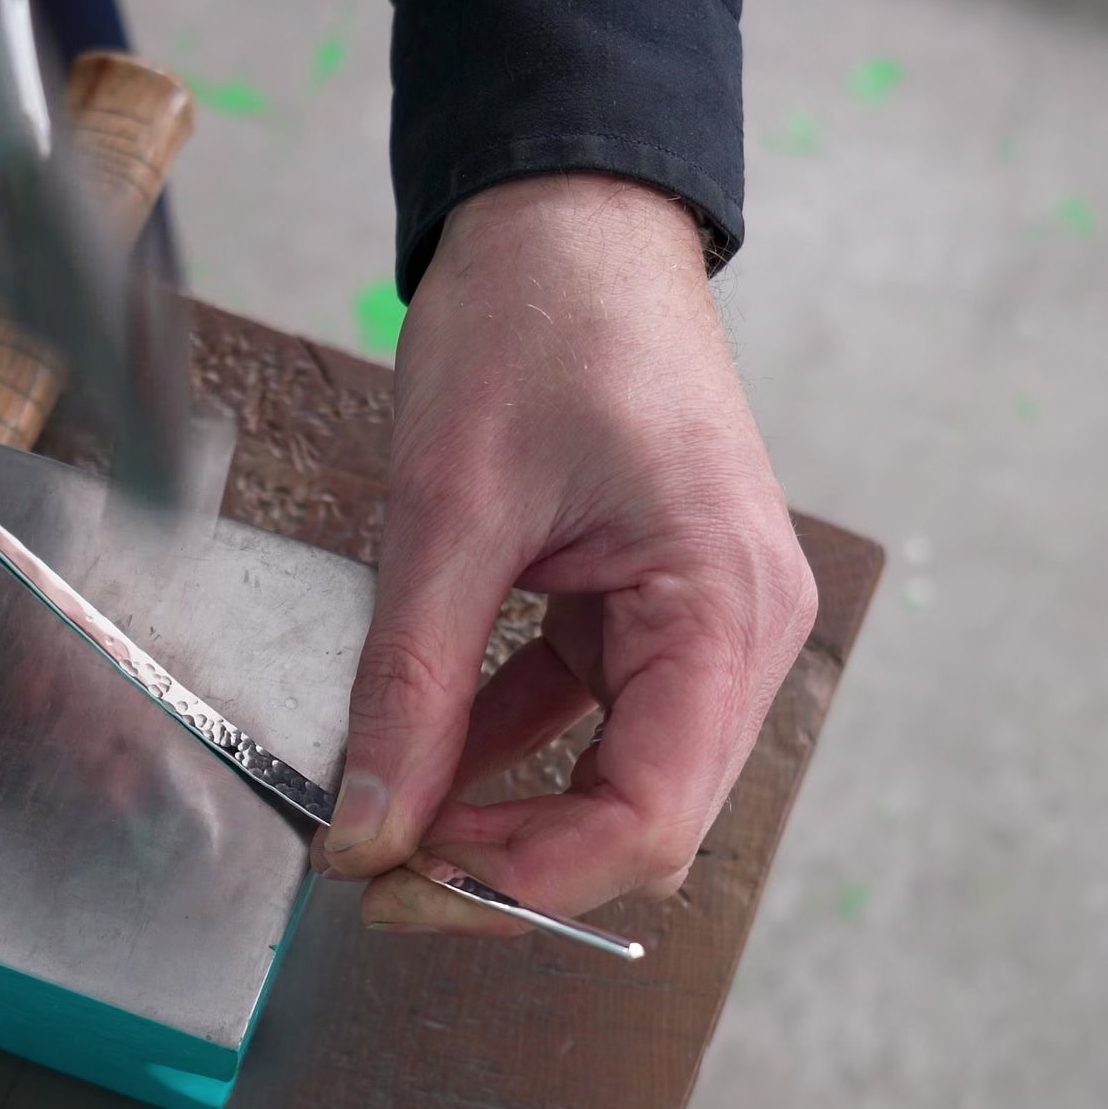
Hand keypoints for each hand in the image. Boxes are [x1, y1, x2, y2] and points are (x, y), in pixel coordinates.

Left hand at [314, 173, 816, 934]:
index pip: (648, 819)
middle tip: (381, 866)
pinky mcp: (654, 613)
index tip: (401, 889)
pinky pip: (589, 721)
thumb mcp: (448, 512)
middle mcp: (741, 634)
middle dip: (509, 865)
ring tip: (392, 818)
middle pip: (640, 821)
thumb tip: (366, 828)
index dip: (521, 885)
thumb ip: (408, 686)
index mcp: (722, 608)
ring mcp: (705, 626)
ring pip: (613, 783)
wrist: (568, 219)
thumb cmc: (537, 321)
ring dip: (505, 815)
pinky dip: (508, 751)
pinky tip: (428, 753)